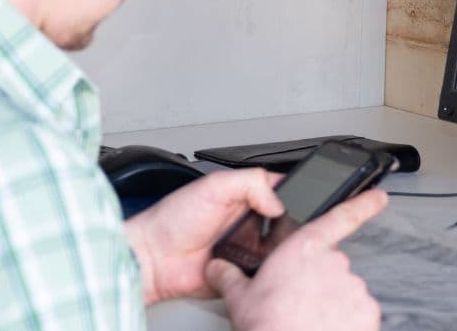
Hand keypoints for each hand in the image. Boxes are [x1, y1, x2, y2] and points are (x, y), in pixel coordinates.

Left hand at [125, 168, 284, 303]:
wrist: (154, 259)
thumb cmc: (172, 220)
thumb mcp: (213, 186)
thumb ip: (250, 182)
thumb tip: (278, 201)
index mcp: (244, 196)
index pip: (281, 190)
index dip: (294, 192)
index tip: (302, 197)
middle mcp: (249, 221)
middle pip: (288, 221)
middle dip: (292, 224)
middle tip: (287, 225)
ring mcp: (248, 247)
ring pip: (281, 248)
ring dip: (281, 248)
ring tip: (275, 245)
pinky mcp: (245, 272)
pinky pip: (266, 272)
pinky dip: (268, 270)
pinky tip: (262, 263)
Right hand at [205, 190, 389, 330]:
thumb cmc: (268, 326)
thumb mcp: (239, 298)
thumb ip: (229, 276)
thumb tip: (217, 267)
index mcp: (304, 251)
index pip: (340, 218)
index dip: (362, 204)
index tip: (378, 196)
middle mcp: (334, 264)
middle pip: (331, 266)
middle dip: (318, 281)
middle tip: (298, 300)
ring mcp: (353, 288)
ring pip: (345, 291)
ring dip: (331, 301)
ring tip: (308, 317)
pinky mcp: (367, 312)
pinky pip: (358, 312)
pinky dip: (346, 319)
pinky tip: (325, 326)